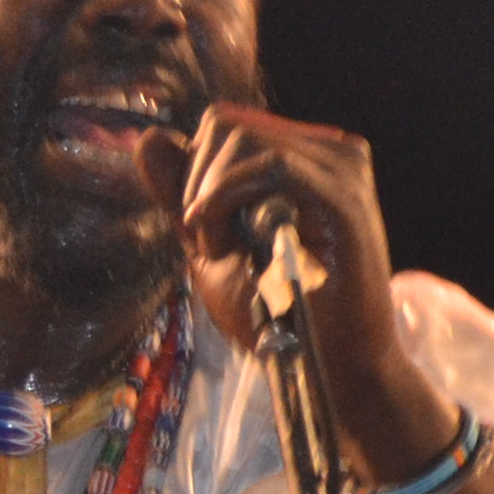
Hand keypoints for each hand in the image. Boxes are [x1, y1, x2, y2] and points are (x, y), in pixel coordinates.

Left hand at [179, 103, 459, 484]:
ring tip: (226, 254)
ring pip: (241, 140)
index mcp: (307, 157)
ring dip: (210, 201)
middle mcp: (331, 152)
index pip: (224, 124)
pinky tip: (221, 244)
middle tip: (212, 247)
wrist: (328, 368)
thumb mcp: (210, 245)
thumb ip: (181, 193)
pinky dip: (225, 200)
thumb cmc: (275, 314)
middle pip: (225, 124)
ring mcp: (342, 170)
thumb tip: (149, 136)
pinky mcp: (344, 197)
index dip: (195, 172)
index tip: (202, 232)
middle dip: (197, 184)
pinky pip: (269, 166)